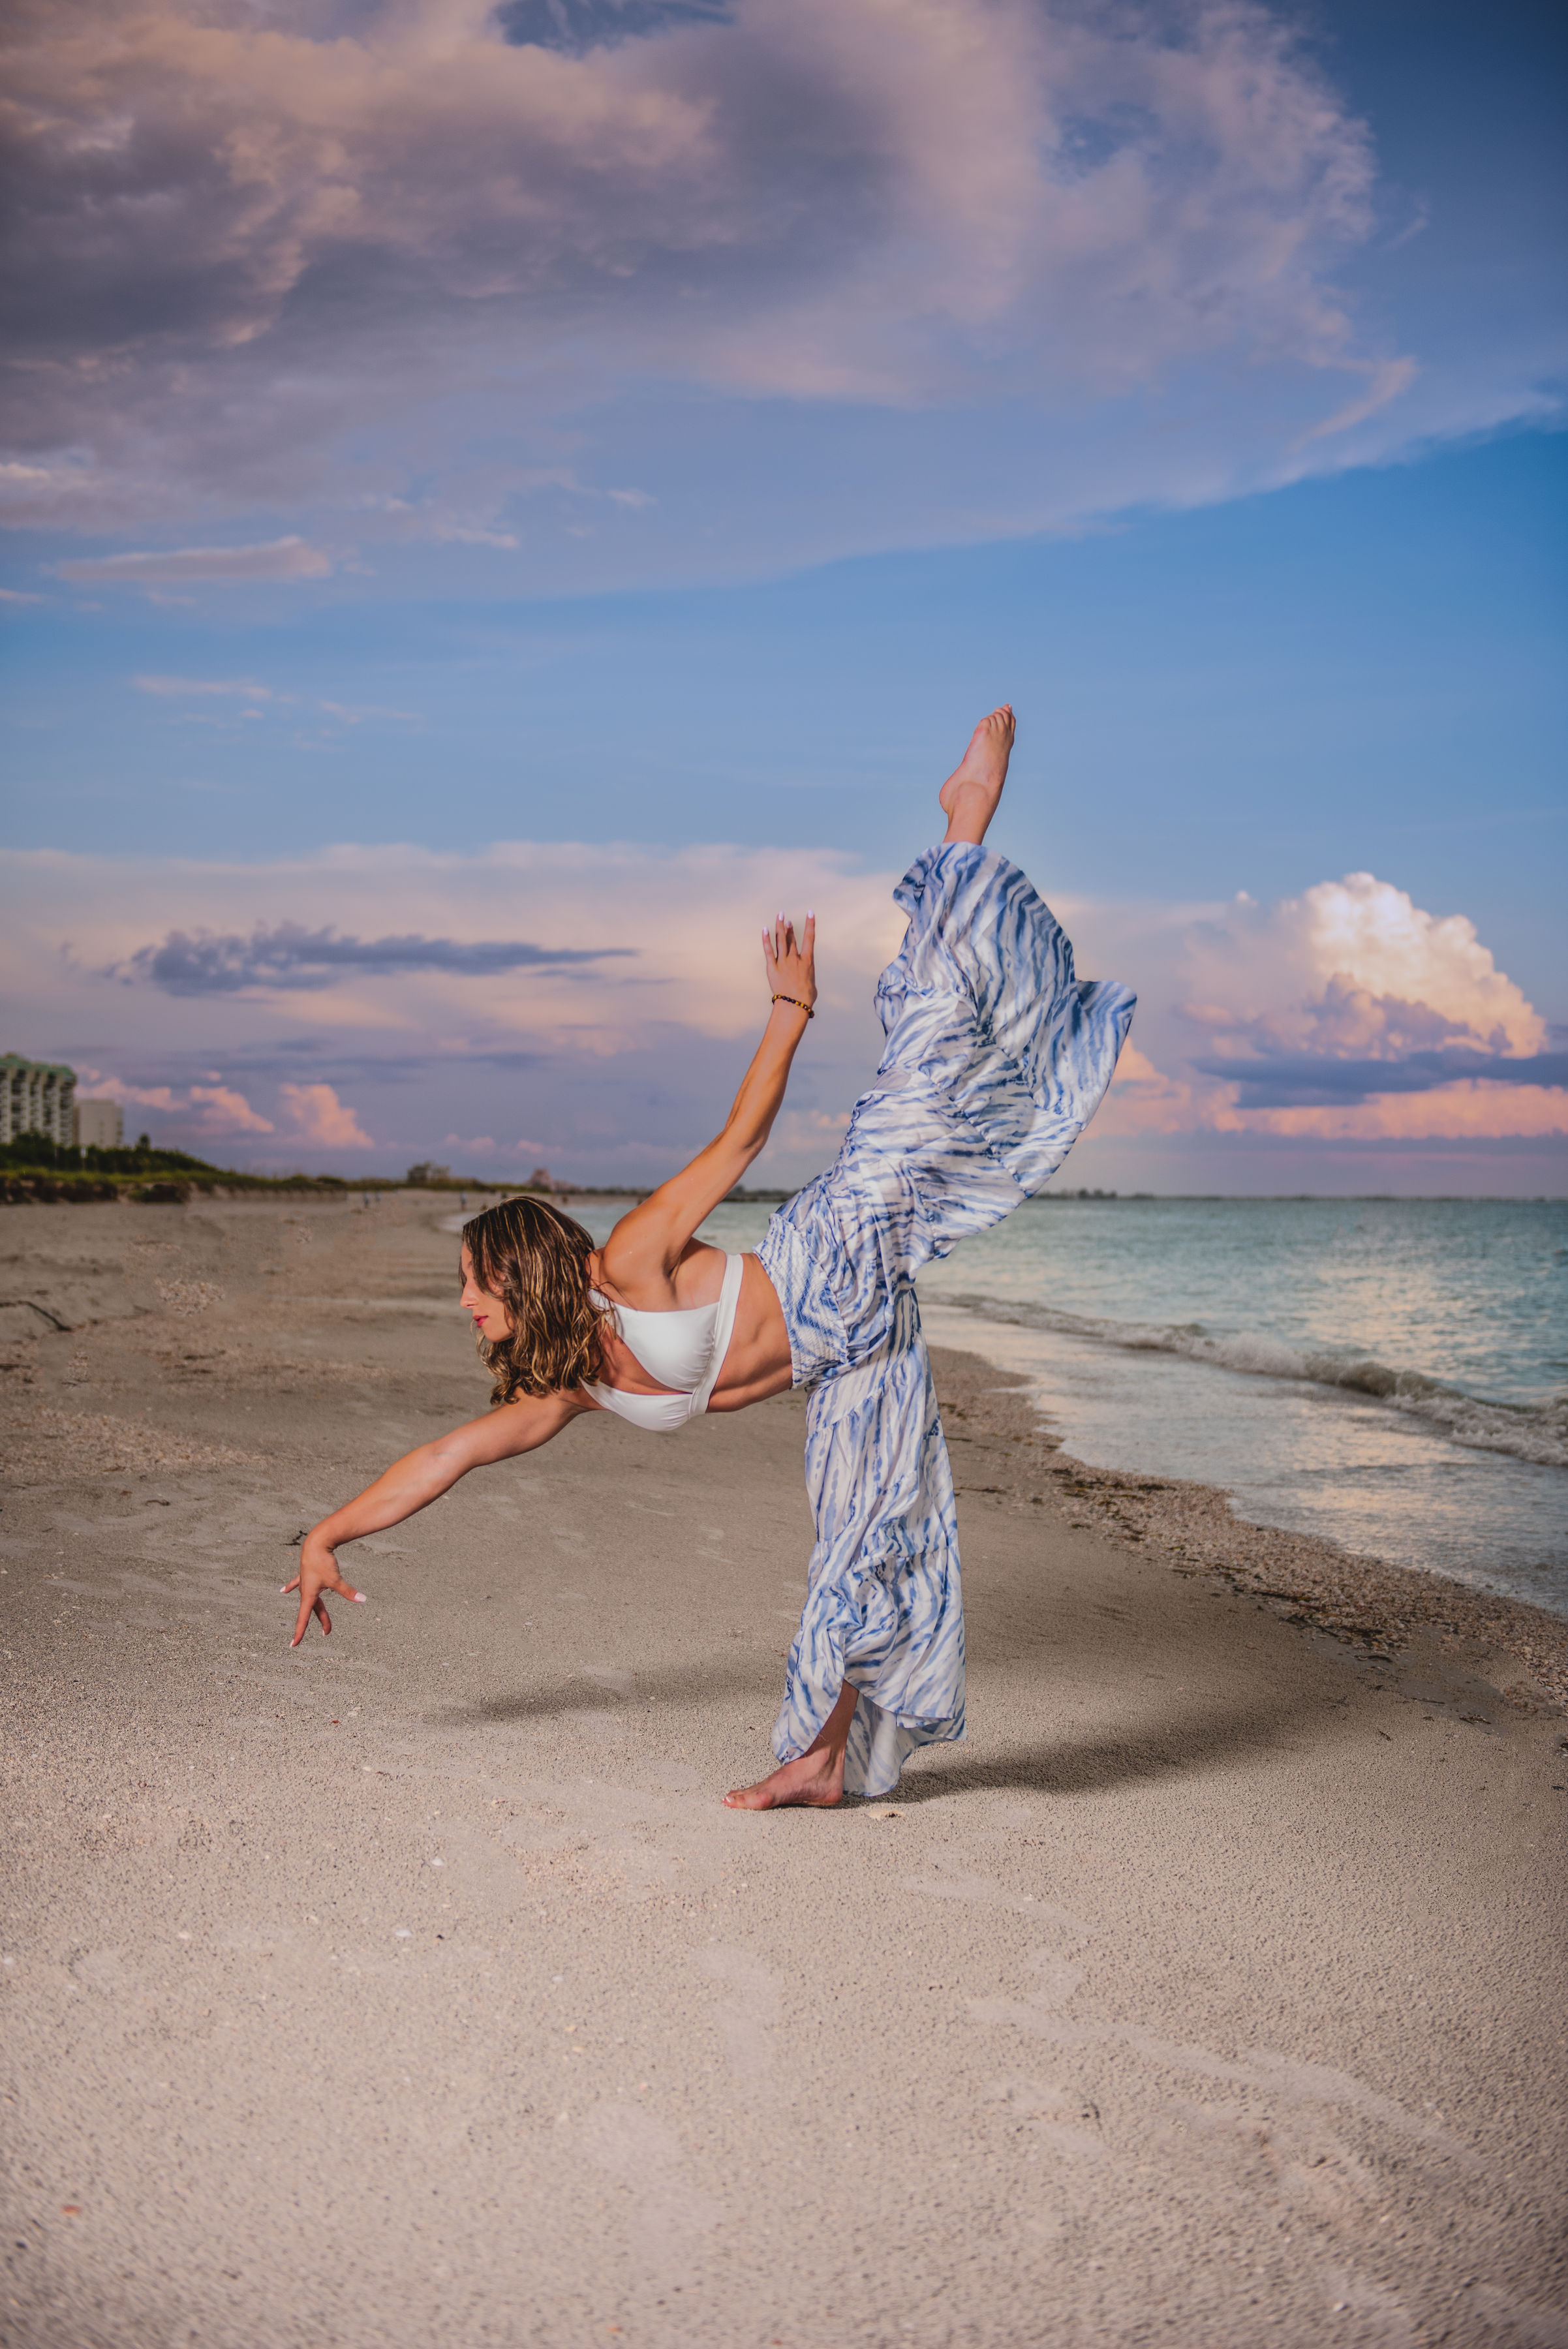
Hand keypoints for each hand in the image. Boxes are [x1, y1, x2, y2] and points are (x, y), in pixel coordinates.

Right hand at [283, 1531, 366, 1646]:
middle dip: (322, 1621)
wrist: (316, 1543)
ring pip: (311, 1599)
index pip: (303, 1619)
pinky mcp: (305, 1573)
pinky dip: (291, 1587)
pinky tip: (283, 1591)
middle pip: (314, 1609)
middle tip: (327, 1633)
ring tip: (315, 1618)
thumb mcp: (336, 1579)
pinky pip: (297, 1583)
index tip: (294, 1645)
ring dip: (315, 1608)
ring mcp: (304, 1582)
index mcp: (308, 1595)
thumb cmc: (323, 1562)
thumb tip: (362, 1600)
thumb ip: (348, 1591)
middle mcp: (304, 1590)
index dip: (299, 1633)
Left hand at [762, 909, 815, 1012]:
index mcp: (807, 961)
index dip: (810, 924)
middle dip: (789, 927)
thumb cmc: (806, 997)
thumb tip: (806, 977)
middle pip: (791, 939)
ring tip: (779, 917)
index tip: (810, 913)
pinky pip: (768, 951)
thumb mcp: (811, 983)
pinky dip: (766, 939)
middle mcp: (795, 959)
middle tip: (786, 919)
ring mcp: (783, 962)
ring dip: (780, 927)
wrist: (794, 1005)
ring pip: (781, 941)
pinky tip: (765, 930)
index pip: (810, 938)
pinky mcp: (772, 968)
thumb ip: (807, 975)